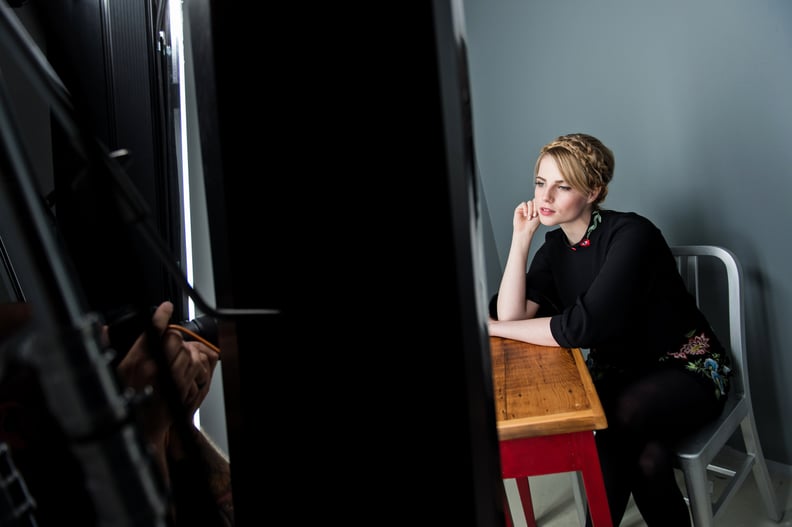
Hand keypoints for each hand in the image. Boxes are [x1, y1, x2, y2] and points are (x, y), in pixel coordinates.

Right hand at [115, 302, 218, 443]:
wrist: (139, 428)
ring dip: (180, 350)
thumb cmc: (122, 402)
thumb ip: (105, 347)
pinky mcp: (181, 385)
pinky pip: (192, 364)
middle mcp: (154, 367)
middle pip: (172, 337)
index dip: (161, 315)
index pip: (152, 330)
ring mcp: (170, 377)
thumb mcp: (109, 373)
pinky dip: (189, 362)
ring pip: (185, 350)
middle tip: (165, 341)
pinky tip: (179, 367)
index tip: (166, 307)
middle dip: (170, 336)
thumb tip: (102, 328)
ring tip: (171, 356)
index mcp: (134, 362)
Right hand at [513, 199, 540, 236]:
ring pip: (529, 203)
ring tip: (529, 217)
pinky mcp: (519, 208)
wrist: (525, 230)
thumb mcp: (539, 216)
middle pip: (534, 201)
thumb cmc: (532, 225)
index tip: (537, 214)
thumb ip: (540, 208)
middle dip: (534, 208)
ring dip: (530, 210)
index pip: (538, 203)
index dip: (538, 207)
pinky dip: (525, 209)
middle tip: (534, 216)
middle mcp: (530, 208)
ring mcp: (524, 208)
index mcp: (536, 209)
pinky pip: (523, 204)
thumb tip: (541, 200)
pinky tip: (525, 215)